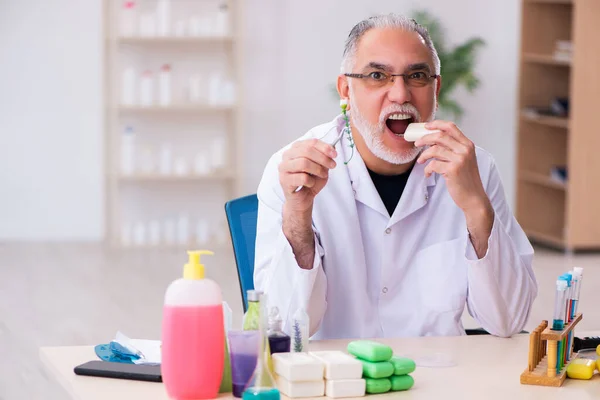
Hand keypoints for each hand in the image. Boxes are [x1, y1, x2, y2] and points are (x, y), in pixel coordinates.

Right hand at [279, 138, 336, 212]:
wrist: (303, 199)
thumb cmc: (310, 181)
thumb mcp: (322, 167)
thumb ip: (325, 156)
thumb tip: (332, 147)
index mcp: (296, 148)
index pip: (311, 142)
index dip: (324, 147)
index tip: (335, 154)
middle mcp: (287, 155)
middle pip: (307, 151)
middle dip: (323, 158)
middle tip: (332, 165)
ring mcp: (284, 168)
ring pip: (303, 163)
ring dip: (317, 169)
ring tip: (322, 175)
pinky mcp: (284, 180)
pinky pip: (302, 178)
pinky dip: (311, 181)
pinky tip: (310, 184)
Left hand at [415, 121, 493, 256]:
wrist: (474, 198)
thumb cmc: (466, 180)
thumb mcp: (464, 160)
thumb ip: (453, 149)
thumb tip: (432, 141)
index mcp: (468, 145)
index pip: (451, 127)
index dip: (436, 124)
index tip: (425, 126)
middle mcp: (465, 149)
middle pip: (439, 136)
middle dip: (424, 138)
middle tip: (416, 144)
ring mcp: (459, 159)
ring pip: (434, 150)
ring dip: (423, 156)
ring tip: (420, 162)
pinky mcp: (453, 170)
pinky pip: (433, 164)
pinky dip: (427, 169)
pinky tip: (428, 174)